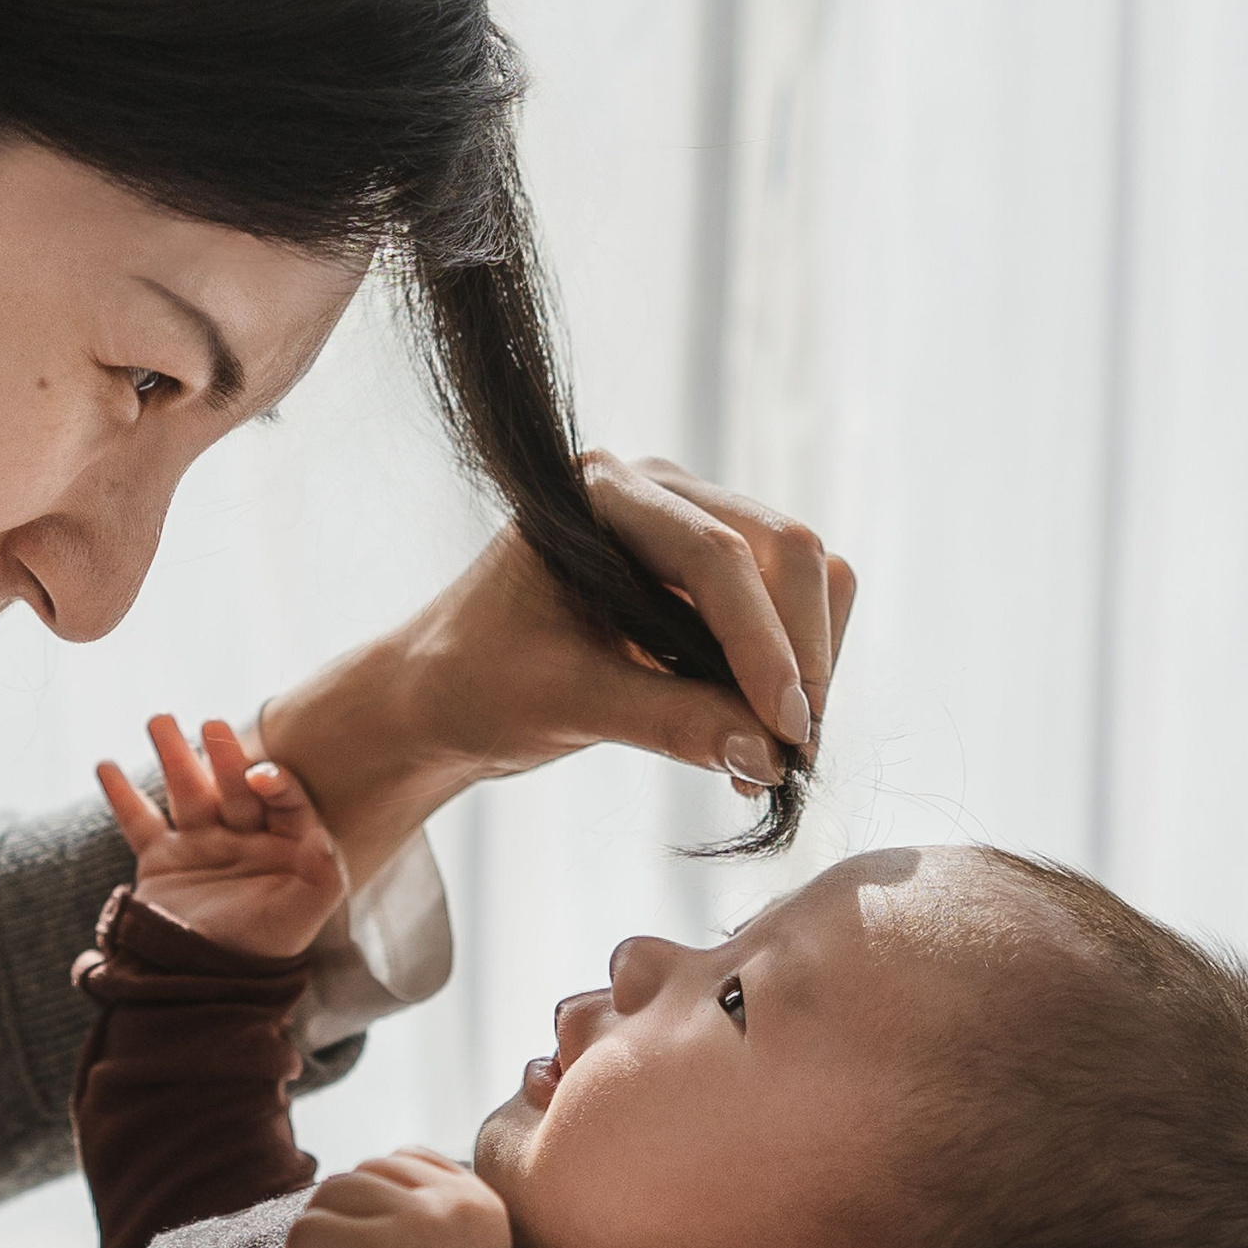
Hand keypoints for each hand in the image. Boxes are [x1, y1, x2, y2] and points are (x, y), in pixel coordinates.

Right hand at [97, 712, 348, 957]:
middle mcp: (243, 836)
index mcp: (284, 844)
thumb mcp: (303, 914)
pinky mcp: (162, 860)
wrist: (207, 987)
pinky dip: (121, 795)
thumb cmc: (264, 949)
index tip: (259, 774)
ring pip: (187, 791)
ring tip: (157, 720)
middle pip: (233, 785)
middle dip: (222, 753)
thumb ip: (321, 875)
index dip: (274, 782)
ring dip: (173, 755)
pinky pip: (140, 821)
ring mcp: (201, 844)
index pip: (283, 800)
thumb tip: (322, 839)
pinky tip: (105, 765)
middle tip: (211, 723)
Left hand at [260, 457, 857, 887]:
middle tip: (794, 750)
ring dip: (807, 664)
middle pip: (785, 551)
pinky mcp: (707, 578)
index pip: (718, 555)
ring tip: (772, 755)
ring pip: (803, 579)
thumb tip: (770, 755)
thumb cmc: (473, 684)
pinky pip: (785, 613)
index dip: (764, 644)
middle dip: (802, 652)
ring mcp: (689, 526)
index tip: (788, 731)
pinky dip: (789, 674)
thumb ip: (670, 722)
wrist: (440, 697)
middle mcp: (656, 492)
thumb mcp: (564, 704)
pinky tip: (757, 740)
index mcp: (602, 493)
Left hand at [287, 1151, 511, 1247]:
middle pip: (357, 1177)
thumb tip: (369, 1171)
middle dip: (344, 1236)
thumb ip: (424, 1213)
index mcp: (483, 1207)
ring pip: (324, 1201)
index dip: (373, 1216)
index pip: (400, 1162)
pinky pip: (301, 1239)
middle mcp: (455, 1208)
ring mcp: (412, 1228)